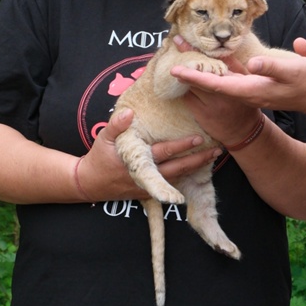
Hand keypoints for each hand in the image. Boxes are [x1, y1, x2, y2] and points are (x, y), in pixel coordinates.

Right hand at [77, 109, 220, 200]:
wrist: (90, 184)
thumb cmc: (99, 157)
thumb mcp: (103, 138)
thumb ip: (117, 125)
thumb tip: (129, 113)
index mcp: (138, 160)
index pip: (165, 152)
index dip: (182, 146)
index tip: (198, 139)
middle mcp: (147, 175)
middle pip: (177, 169)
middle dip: (197, 160)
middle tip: (216, 152)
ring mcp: (149, 186)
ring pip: (177, 179)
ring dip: (194, 169)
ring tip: (212, 158)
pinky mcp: (148, 193)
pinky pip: (170, 185)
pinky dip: (184, 177)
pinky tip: (197, 170)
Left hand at [170, 37, 305, 114]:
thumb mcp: (294, 71)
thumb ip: (272, 67)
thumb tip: (253, 63)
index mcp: (252, 89)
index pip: (216, 84)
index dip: (195, 77)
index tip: (176, 69)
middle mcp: (247, 91)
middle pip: (212, 81)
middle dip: (192, 68)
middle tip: (174, 51)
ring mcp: (251, 89)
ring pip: (219, 78)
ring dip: (202, 67)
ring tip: (186, 52)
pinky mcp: (256, 83)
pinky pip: (231, 76)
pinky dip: (217, 67)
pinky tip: (210, 57)